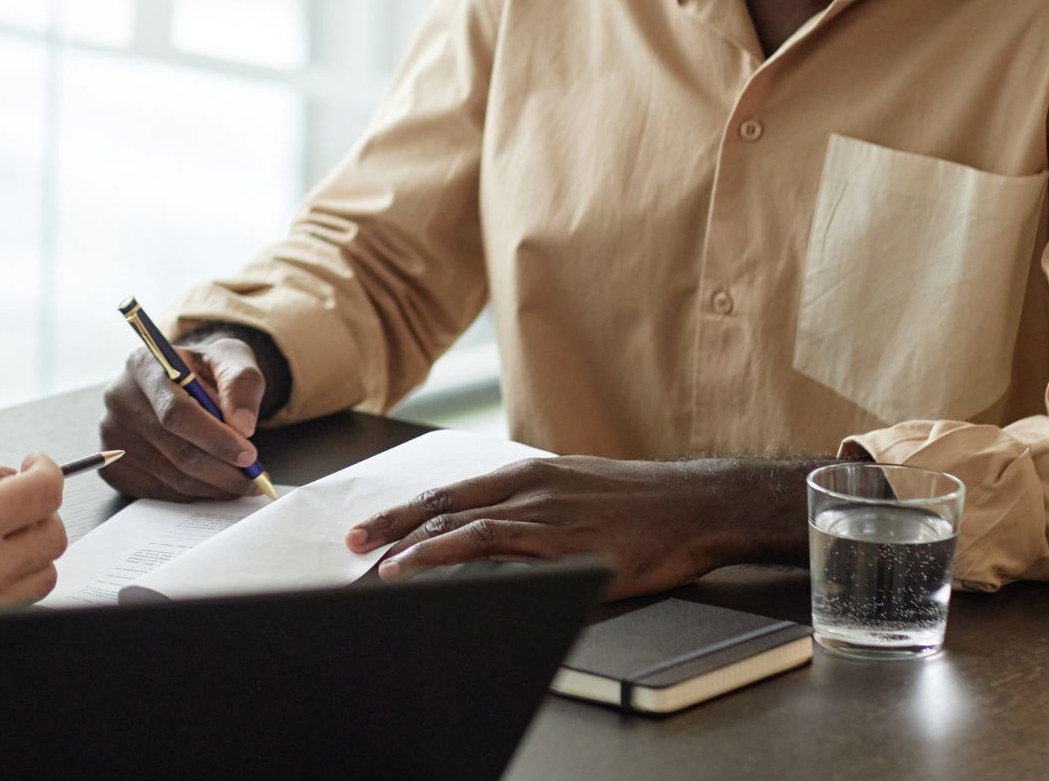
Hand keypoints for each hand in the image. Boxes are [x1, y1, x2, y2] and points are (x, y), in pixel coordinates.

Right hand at [0, 445, 66, 648]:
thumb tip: (10, 475)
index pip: (45, 492)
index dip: (47, 469)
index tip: (34, 465)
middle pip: (54, 535)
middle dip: (39, 507)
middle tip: (12, 496)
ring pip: (44, 573)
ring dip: (29, 546)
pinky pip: (17, 601)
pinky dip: (13, 577)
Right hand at [97, 336, 267, 500]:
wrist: (181, 383)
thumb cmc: (204, 370)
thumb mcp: (231, 359)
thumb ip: (242, 382)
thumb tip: (243, 425)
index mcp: (143, 365)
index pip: (176, 412)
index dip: (215, 439)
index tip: (249, 455)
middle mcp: (118, 398)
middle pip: (174, 449)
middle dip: (221, 470)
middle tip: (254, 478)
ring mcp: (111, 435)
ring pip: (171, 477)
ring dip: (213, 486)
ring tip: (241, 480)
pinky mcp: (113, 466)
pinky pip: (159, 492)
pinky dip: (192, 493)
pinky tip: (210, 480)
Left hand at [346, 456, 752, 598]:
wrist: (695, 504)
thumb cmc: (640, 503)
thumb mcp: (577, 490)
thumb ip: (537, 505)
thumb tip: (501, 527)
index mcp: (528, 474)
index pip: (452, 490)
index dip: (407, 509)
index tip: (372, 525)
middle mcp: (528, 488)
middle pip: (446, 505)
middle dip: (394, 525)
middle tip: (353, 542)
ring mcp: (545, 515)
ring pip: (464, 527)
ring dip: (416, 546)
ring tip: (379, 565)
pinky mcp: (566, 545)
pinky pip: (500, 550)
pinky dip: (457, 560)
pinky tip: (435, 573)